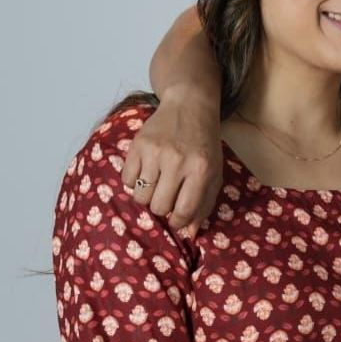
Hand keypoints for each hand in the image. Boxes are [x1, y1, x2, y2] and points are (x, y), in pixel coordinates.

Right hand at [121, 90, 222, 237]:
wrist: (189, 107)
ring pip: (140, 196)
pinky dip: (133, 181)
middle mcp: (177, 161)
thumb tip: (190, 234)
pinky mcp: (137, 145)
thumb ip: (204, 204)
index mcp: (201, 170)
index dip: (179, 221)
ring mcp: (155, 152)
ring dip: (147, 196)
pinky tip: (146, 171)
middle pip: (159, 207)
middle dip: (163, 208)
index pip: (184, 211)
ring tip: (156, 184)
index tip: (178, 218)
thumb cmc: (204, 146)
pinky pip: (126, 180)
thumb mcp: (214, 173)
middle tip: (168, 196)